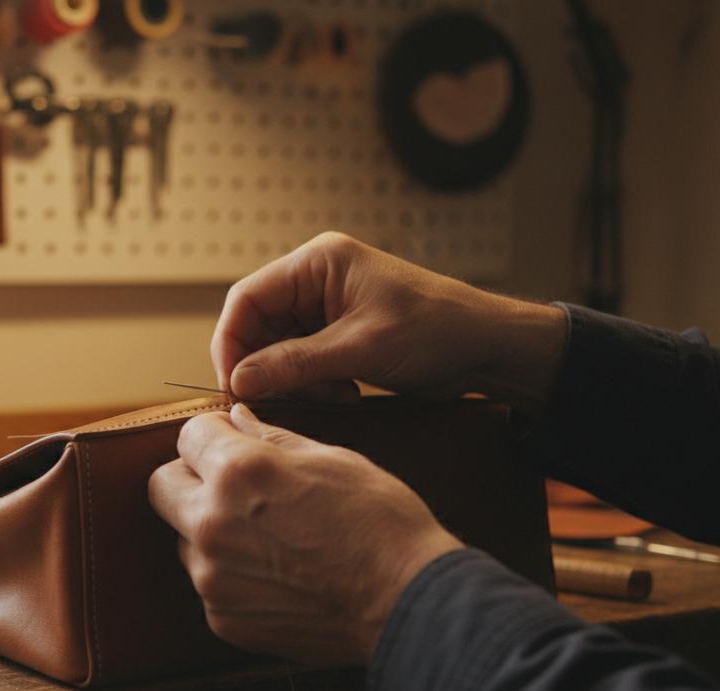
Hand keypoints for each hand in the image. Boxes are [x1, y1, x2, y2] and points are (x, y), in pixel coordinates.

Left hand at [148, 404, 461, 664]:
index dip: (213, 434)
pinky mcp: (222, 618)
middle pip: (162, 486)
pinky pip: (209, 583)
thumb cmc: (380, 523)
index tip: (231, 441)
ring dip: (210, 529)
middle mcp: (212, 524)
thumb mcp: (331, 458)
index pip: (188, 435)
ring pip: (184, 538)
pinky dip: (232, 574)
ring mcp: (212, 577)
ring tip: (267, 536)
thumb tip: (238, 418)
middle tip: (230, 484)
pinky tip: (278, 574)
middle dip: (189, 477)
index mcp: (239, 473)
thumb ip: (272, 438)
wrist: (405, 603)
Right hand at [212, 232, 566, 413]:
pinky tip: (344, 395)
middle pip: (258, 326)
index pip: (247, 298)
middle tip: (281, 399)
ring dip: (294, 380)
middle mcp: (316, 280)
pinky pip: (303, 362)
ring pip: (278, 349)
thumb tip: (240, 380)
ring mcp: (326, 308)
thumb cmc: (435, 330)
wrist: (488, 348)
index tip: (234, 385)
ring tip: (332, 395)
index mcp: (317, 263)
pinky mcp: (339, 334)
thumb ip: (295, 363)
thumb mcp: (361, 348)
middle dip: (267, 366)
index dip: (231, 342)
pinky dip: (314, 384)